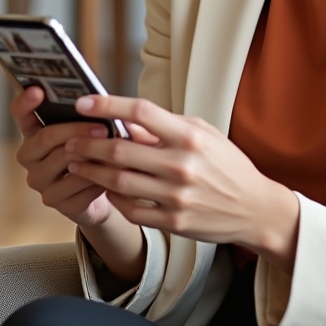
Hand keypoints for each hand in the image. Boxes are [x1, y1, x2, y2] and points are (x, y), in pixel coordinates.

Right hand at [11, 87, 116, 228]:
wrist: (96, 194)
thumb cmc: (90, 151)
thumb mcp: (84, 131)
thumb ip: (83, 116)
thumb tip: (98, 101)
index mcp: (32, 132)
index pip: (20, 113)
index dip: (26, 102)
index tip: (37, 89)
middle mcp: (29, 156)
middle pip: (46, 137)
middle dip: (76, 130)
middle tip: (103, 127)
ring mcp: (39, 181)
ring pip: (63, 161)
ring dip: (91, 154)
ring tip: (113, 149)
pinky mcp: (55, 202)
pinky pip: (77, 187)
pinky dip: (97, 177)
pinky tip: (112, 173)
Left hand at [64, 94, 299, 267]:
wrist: (256, 208)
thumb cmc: (227, 164)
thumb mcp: (203, 134)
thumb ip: (165, 127)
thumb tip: (126, 122)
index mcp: (189, 136)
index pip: (141, 112)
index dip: (107, 105)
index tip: (83, 102)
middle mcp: (181, 165)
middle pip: (120, 149)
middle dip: (88, 142)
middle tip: (70, 138)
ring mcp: (176, 197)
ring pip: (119, 181)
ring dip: (91, 170)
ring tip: (76, 161)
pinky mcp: (173, 223)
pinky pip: (130, 209)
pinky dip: (111, 197)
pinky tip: (102, 186)